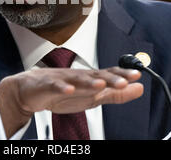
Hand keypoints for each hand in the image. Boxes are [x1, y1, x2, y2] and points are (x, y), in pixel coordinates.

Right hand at [0, 67, 142, 137]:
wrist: (31, 90)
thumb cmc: (62, 91)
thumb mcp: (93, 97)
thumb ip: (116, 94)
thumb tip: (139, 88)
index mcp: (89, 79)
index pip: (108, 74)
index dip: (122, 74)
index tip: (138, 74)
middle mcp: (78, 77)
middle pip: (95, 75)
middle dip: (110, 78)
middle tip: (125, 81)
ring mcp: (63, 80)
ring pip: (77, 80)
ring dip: (89, 82)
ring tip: (101, 84)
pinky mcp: (48, 86)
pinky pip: (55, 87)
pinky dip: (61, 88)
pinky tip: (69, 91)